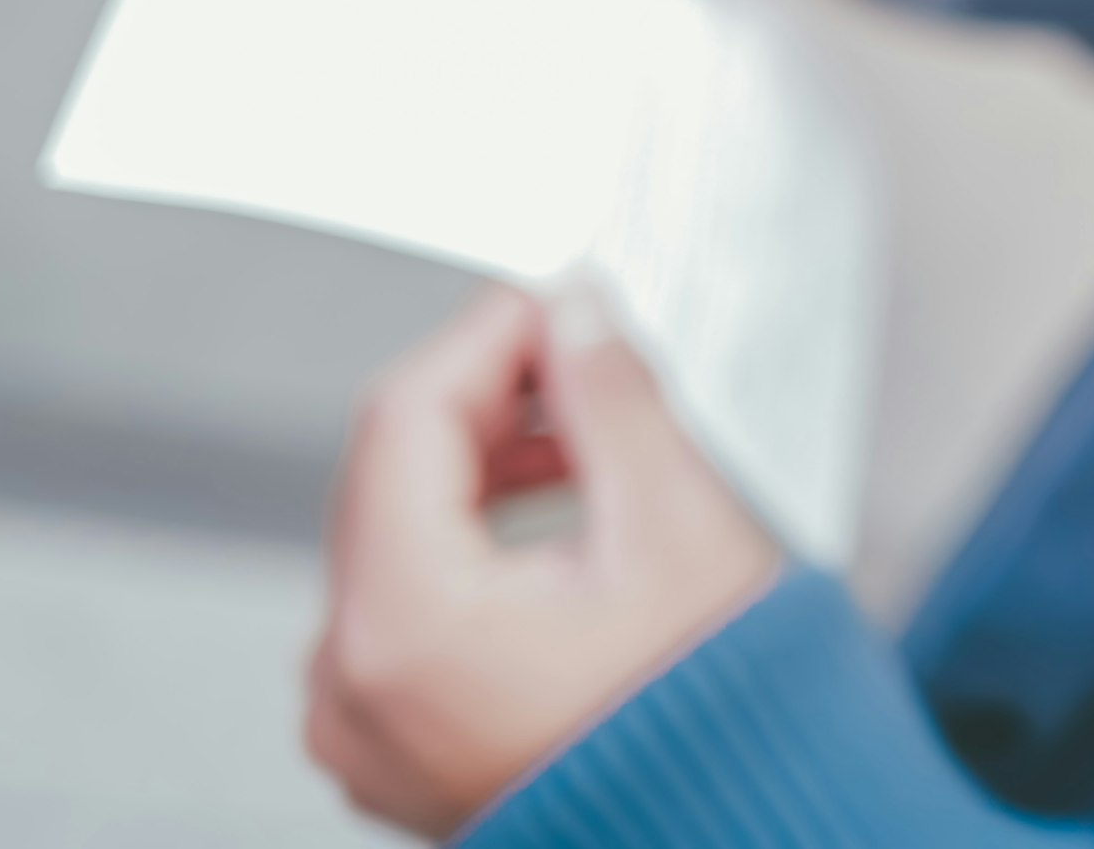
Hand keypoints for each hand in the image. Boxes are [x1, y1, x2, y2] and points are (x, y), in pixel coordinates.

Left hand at [307, 287, 782, 839]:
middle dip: (490, 400)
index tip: (556, 298)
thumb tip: (574, 311)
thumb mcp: (677, 531)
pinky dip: (470, 548)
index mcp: (406, 627)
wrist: (736, 840)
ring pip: (396, 535)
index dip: (489, 335)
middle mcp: (356, 685)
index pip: (408, 417)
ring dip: (484, 469)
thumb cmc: (715, 735)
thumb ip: (611, 398)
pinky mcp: (394, 744)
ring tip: (584, 444)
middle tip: (581, 356)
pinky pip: (404, 606)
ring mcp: (365, 725)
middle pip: (391, 474)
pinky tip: (552, 524)